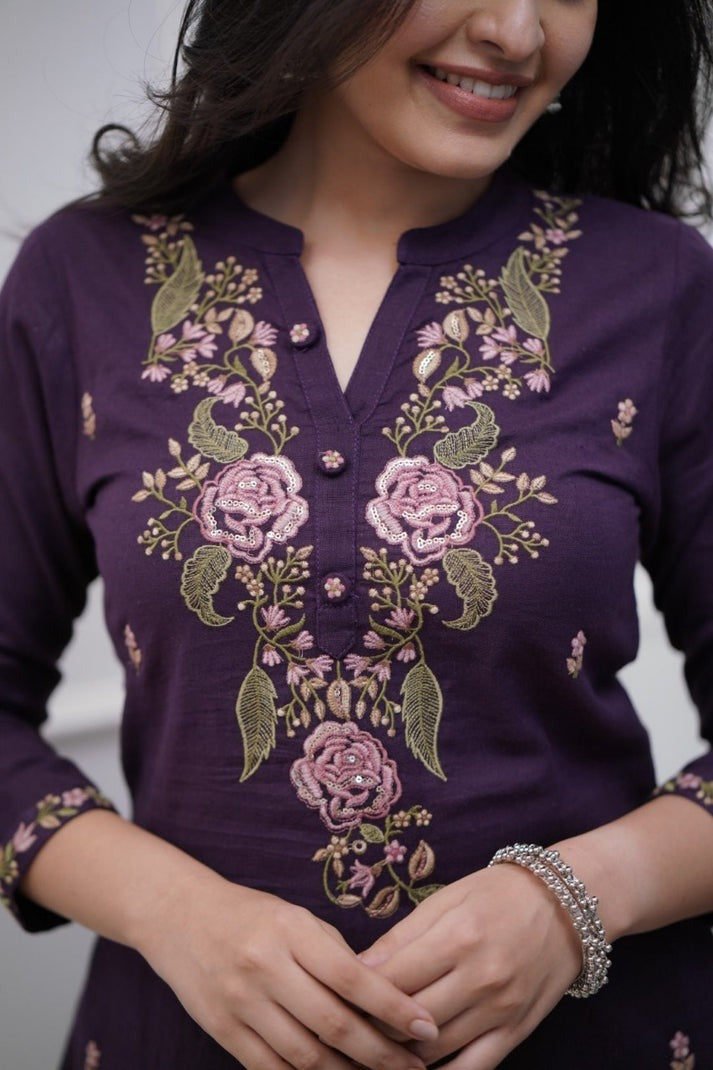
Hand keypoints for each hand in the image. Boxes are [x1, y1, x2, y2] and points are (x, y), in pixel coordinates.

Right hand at [141, 872, 437, 1069]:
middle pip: (332, 1025)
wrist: (179, 916)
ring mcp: (240, 1002)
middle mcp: (265, 967)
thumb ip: (335, 954)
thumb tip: (383, 997)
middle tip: (416, 1067)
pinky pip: (271, 1069)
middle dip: (381, 1054)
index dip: (393, 1008)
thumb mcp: (296, 918)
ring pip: (304, 1056)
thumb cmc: (250, 914)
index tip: (427, 1027)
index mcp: (290, 931)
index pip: (352, 977)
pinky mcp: (222, 1030)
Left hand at [360, 864, 581, 1068]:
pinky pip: (471, 1069)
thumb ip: (402, 936)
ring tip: (371, 1046)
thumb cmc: (497, 894)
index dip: (356, 993)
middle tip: (346, 1025)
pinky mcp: (516, 1032)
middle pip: (408, 1020)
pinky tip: (414, 1069)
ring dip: (398, 1054)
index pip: (393, 980)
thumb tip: (357, 968)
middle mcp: (480, 977)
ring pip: (434, 1050)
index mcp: (458, 937)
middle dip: (372, 1027)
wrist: (565, 905)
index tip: (334, 994)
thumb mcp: (446, 899)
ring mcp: (500, 1010)